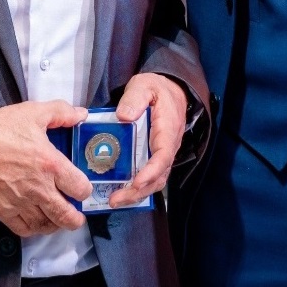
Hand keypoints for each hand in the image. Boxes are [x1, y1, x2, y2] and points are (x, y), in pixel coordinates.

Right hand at [0, 100, 90, 237]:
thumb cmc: (0, 128)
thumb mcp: (33, 112)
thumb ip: (61, 112)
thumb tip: (81, 114)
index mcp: (50, 164)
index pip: (80, 188)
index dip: (85, 190)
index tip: (83, 188)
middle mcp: (39, 188)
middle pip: (65, 215)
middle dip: (75, 219)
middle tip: (77, 217)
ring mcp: (20, 202)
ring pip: (46, 225)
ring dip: (55, 225)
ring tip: (58, 220)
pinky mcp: (3, 211)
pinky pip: (24, 229)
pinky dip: (34, 230)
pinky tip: (36, 222)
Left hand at [109, 73, 186, 207]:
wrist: (171, 90)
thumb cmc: (157, 89)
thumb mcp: (145, 86)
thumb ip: (135, 98)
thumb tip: (124, 116)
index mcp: (167, 130)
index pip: (163, 156)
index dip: (150, 172)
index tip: (136, 182)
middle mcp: (168, 146)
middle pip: (159, 176)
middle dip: (138, 192)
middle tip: (116, 199)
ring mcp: (162, 153)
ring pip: (155, 180)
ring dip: (137, 194)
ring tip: (115, 200)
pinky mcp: (155, 156)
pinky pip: (150, 176)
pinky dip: (137, 188)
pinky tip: (120, 192)